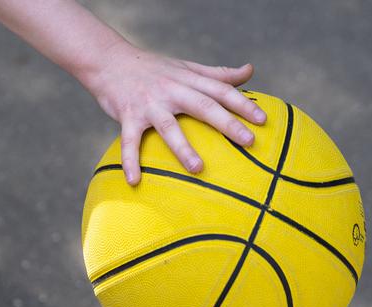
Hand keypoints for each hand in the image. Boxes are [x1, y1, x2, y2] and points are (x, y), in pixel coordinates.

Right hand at [79, 43, 265, 184]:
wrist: (108, 60)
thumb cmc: (152, 68)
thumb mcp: (186, 67)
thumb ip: (217, 73)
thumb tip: (250, 71)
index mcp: (188, 79)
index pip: (220, 90)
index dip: (243, 104)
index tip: (262, 120)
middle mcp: (172, 90)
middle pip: (204, 106)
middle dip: (227, 124)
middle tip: (249, 141)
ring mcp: (149, 104)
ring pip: (169, 127)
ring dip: (183, 148)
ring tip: (199, 169)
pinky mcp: (127, 116)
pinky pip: (129, 141)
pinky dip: (130, 161)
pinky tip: (135, 181)